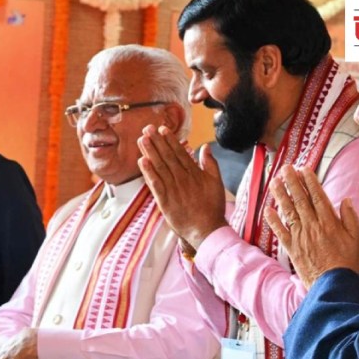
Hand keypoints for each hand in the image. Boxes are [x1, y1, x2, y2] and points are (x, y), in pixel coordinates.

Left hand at [137, 126, 227, 247]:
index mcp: (194, 173)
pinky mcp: (164, 201)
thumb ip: (211, 164)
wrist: (207, 229)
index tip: (162, 129)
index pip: (179, 152)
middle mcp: (182, 178)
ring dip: (150, 152)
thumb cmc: (213, 207)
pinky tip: (142, 161)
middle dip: (157, 141)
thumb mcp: (216, 182)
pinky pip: (155, 184)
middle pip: (167, 156)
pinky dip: (148, 172)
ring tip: (142, 139)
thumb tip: (205, 147)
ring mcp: (172, 189)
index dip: (170, 140)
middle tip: (147, 128)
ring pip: (159, 167)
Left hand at [263, 165, 358, 287]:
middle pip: (300, 200)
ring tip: (275, 182)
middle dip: (292, 182)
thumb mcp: (358, 239)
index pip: (318, 196)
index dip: (309, 181)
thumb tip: (346, 200)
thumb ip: (351, 218)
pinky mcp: (292, 248)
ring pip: (288, 212)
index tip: (303, 169)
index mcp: (329, 222)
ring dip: (280, 195)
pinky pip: (280, 231)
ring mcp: (300, 237)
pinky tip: (267, 209)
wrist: (333, 284)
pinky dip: (273, 220)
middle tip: (285, 168)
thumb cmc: (348, 262)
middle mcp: (312, 226)